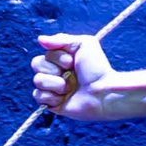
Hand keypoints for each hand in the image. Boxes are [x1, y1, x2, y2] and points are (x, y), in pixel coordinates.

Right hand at [30, 34, 145, 121]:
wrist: (110, 91)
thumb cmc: (103, 67)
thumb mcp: (84, 44)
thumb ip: (62, 38)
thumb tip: (38, 38)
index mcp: (63, 59)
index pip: (42, 55)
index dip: (55, 57)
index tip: (72, 60)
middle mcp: (58, 74)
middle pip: (36, 68)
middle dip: (53, 70)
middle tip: (73, 75)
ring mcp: (56, 92)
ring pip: (37, 85)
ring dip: (54, 85)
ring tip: (72, 88)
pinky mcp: (57, 107)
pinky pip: (39, 100)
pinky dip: (51, 98)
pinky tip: (67, 97)